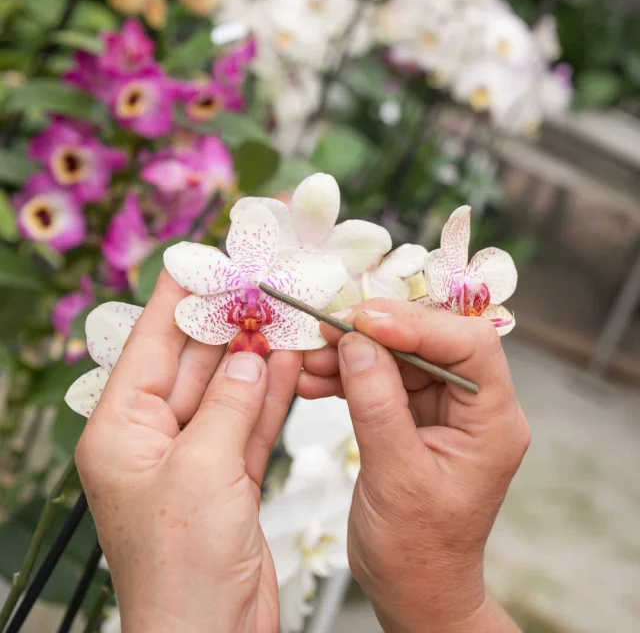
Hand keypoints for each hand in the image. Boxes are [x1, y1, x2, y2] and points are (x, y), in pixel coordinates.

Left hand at [75, 271, 300, 632]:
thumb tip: (251, 358)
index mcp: (121, 432)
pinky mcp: (229, 474)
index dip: (176, 299)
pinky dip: (270, 392)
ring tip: (280, 312)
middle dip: (225, 322)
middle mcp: (154, 439)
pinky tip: (288, 360)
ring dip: (255, 353)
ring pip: (227, 388)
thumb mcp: (201, 469)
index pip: (150, 345)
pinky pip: (249, 419)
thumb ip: (228, 403)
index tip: (201, 259)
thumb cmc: (181, 569)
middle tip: (256, 282)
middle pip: (193, 362)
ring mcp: (195, 456)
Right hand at [298, 299, 529, 632]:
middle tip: (327, 330)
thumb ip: (376, 403)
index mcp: (492, 422)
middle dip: (376, 334)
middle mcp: (474, 407)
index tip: (364, 322)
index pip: (469, 345)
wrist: (413, 587)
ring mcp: (443, 410)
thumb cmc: (417, 549)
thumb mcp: (396, 475)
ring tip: (310, 361)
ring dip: (353, 354)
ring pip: (399, 358)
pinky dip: (347, 377)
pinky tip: (315, 381)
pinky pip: (381, 381)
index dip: (418, 324)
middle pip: (430, 343)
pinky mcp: (414, 417)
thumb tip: (356, 343)